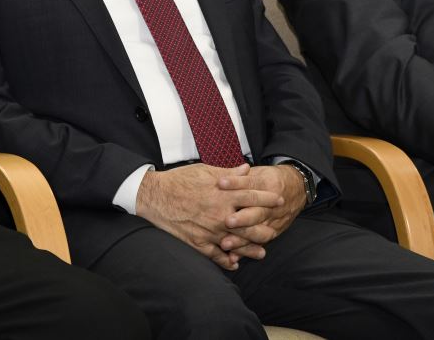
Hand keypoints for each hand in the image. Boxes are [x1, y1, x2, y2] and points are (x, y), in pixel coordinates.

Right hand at [135, 163, 282, 269]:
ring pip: (237, 244)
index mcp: (223, 194)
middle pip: (250, 225)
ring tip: (261, 253)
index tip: (278, 200)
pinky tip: (234, 264)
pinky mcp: (198, 243)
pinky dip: (226, 261)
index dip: (268, 199)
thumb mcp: (206, 171)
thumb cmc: (180, 180)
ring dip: (250, 250)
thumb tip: (247, 169)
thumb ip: (229, 173)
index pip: (253, 197)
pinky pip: (216, 256)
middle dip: (265, 228)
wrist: (155, 196)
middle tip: (274, 231)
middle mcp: (220, 215)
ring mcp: (210, 231)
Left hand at [216, 164, 304, 254]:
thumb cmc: (272, 179)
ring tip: (225, 244)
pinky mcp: (274, 232)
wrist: (298, 188)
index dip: (236, 183)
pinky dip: (246, 251)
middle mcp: (272, 205)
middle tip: (227, 221)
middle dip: (242, 218)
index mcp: (268, 185)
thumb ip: (242, 176)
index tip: (220, 183)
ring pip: (258, 232)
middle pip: (256, 212)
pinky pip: (259, 243)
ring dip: (241, 240)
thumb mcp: (260, 172)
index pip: (251, 184)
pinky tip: (233, 256)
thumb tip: (221, 179)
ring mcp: (274, 220)